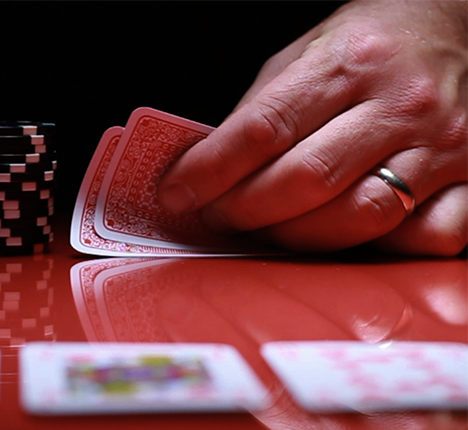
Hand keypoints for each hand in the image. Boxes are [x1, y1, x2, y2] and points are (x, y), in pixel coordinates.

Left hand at [158, 0, 467, 255]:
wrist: (456, 27)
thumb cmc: (370, 44)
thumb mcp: (303, 53)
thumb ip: (260, 109)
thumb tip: (207, 168)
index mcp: (349, 62)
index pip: (263, 128)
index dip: (210, 169)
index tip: (177, 192)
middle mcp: (401, 103)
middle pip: (306, 180)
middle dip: (244, 210)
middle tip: (216, 216)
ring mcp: (444, 144)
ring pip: (360, 217)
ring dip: (297, 236)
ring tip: (267, 229)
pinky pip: (425, 236)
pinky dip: (379, 248)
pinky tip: (346, 234)